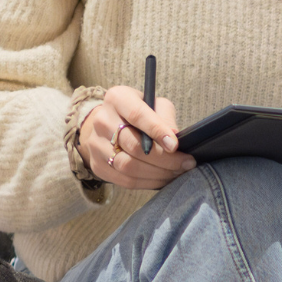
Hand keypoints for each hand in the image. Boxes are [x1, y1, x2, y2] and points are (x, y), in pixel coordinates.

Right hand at [81, 86, 197, 190]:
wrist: (109, 125)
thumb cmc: (139, 113)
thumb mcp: (154, 104)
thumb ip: (165, 117)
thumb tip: (174, 138)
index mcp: (117, 99)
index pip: (136, 115)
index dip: (157, 131)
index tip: (175, 146)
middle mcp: (102, 121)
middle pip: (133, 145)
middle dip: (164, 159)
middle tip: (185, 163)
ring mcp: (96, 145)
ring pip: (128, 166)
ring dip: (157, 173)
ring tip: (177, 172)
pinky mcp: (97, 165)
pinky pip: (125, 180)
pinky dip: (148, 182)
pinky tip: (163, 179)